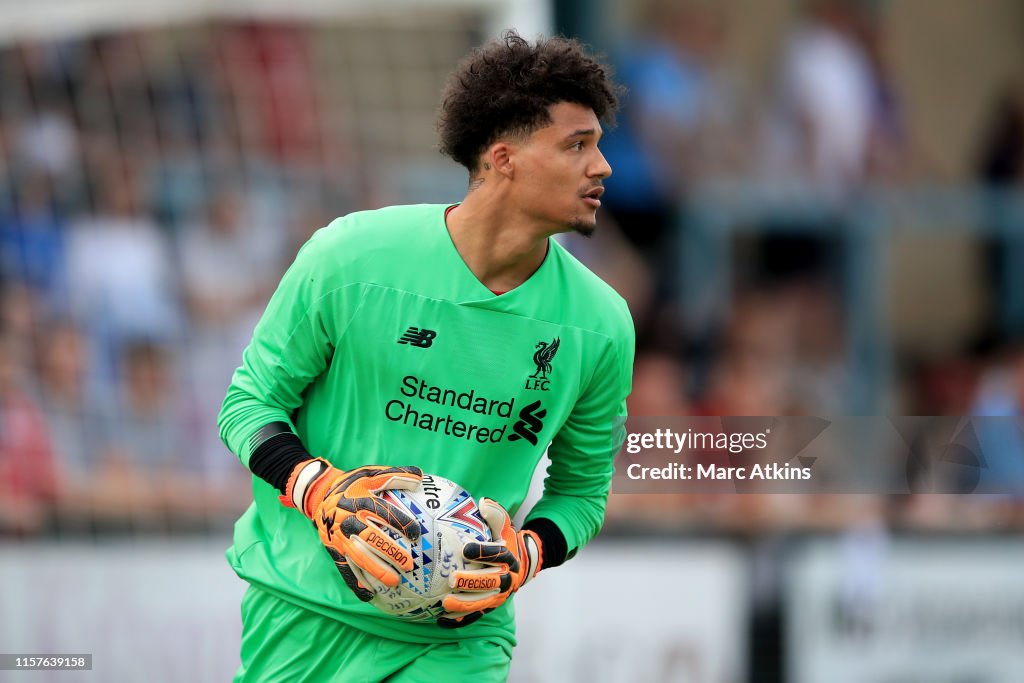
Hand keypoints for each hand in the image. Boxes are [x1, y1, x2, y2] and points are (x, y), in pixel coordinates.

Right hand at [281, 459, 422, 600]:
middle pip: (370, 538)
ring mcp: (340, 537)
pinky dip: (354, 582)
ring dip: (375, 570)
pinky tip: (368, 595)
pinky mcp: (333, 549)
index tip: (415, 533)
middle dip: (389, 552)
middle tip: (409, 565)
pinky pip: (344, 568)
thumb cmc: (351, 485)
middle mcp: (348, 520)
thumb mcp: (369, 474)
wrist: (318, 496)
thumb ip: (394, 475)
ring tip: (394, 582)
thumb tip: (421, 475)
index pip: (381, 512)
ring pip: (358, 556)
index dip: (398, 522)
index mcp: (358, 500)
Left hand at [437, 498, 541, 627]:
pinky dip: (460, 620)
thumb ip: (495, 515)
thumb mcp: (504, 526)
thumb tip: (483, 502)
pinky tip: (441, 620)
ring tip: (445, 602)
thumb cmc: (506, 541)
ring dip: (464, 604)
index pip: (498, 555)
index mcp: (510, 558)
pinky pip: (475, 616)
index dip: (483, 552)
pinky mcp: (491, 607)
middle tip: (452, 579)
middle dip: (471, 582)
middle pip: (490, 582)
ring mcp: (499, 596)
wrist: (521, 564)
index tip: (466, 549)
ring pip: (482, 602)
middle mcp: (507, 579)